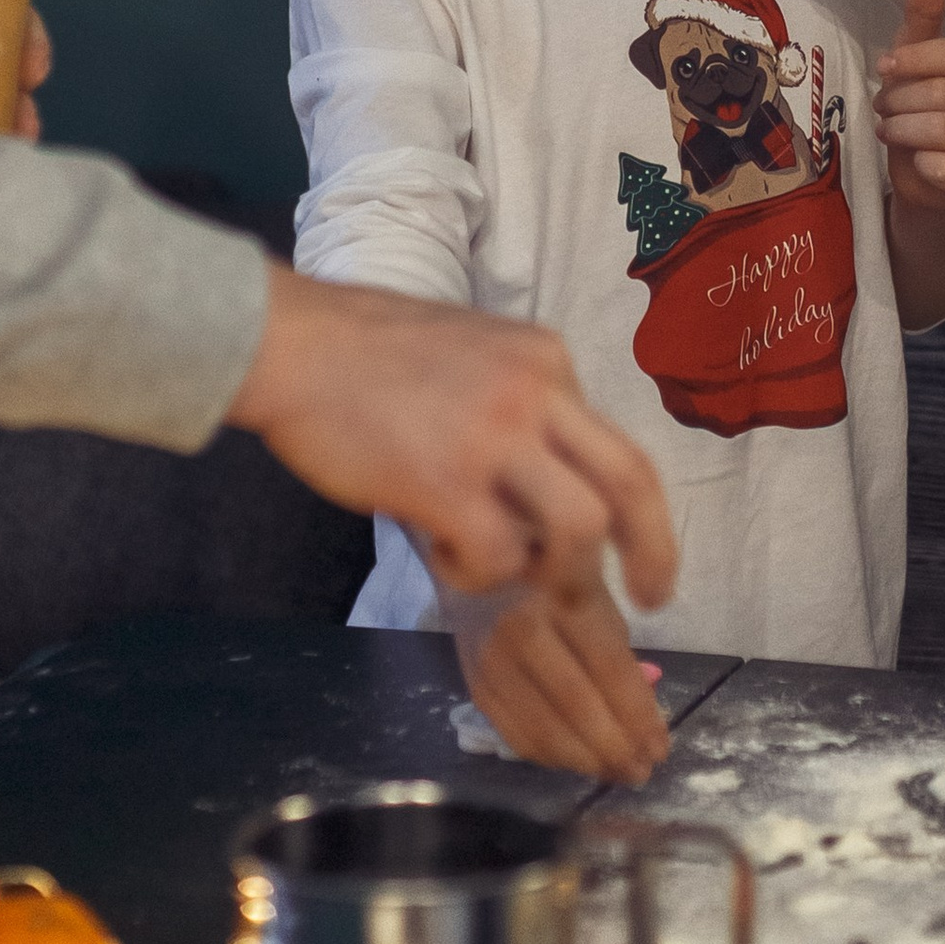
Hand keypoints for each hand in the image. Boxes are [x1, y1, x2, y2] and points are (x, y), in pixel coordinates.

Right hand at [233, 266, 679, 612]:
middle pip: (629, 483)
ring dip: (560, 572)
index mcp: (545, 359)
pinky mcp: (445, 483)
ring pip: (578, 527)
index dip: (637, 509)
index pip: (617, 442)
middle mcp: (535, 393)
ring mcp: (494, 437)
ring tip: (520, 579)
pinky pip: (497, 556)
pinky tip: (445, 555)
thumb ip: (516, 400)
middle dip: (652, 551)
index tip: (636, 548)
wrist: (292, 344)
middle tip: (650, 599)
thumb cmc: (362, 352)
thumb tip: (542, 471)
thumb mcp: (471, 350)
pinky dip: (480, 574)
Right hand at [458, 581, 669, 783]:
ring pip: (543, 728)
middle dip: (615, 747)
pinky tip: (580, 763)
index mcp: (564, 595)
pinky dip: (553, 758)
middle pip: (575, 703)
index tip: (661, 747)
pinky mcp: (476, 687)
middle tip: (642, 772)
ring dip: (586, 761)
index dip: (638, 714)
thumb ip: (623, 656)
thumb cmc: (554, 582)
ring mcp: (492, 661)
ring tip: (617, 773)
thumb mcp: (598, 599)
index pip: (609, 667)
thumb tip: (649, 718)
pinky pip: (516, 736)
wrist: (480, 570)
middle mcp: (521, 628)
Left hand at [874, 0, 944, 214]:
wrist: (925, 178)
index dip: (914, 60)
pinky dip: (920, 163)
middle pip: (942, 93)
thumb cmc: (919, 112)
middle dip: (899, 100)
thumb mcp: (914, 63)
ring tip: (890, 129)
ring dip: (901, 129)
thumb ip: (923, 17)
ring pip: (940, 128)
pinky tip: (917, 161)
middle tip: (883, 109)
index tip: (885, 69)